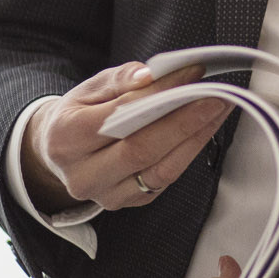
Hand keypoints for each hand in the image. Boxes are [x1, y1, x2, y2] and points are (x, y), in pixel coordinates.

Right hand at [21, 62, 230, 214]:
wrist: (60, 151)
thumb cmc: (78, 114)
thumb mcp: (89, 88)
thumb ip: (120, 79)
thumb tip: (151, 76)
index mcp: (66, 139)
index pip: (119, 116)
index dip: (159, 95)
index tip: (192, 75)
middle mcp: (83, 175)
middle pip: (142, 149)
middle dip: (185, 120)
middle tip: (217, 96)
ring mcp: (105, 195)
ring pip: (160, 170)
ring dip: (196, 138)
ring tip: (218, 111)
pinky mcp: (127, 203)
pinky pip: (165, 180)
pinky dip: (189, 153)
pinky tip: (204, 130)